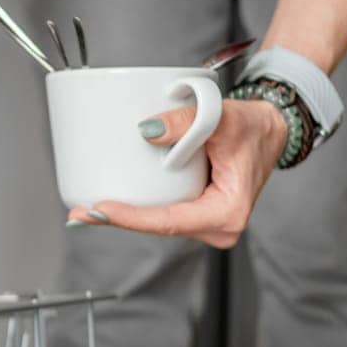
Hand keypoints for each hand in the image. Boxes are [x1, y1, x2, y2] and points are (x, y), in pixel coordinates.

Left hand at [67, 100, 287, 248]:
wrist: (271, 130)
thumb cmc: (253, 127)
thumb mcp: (222, 118)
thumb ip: (186, 122)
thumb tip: (147, 131)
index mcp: (226, 212)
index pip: (169, 221)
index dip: (132, 218)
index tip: (100, 209)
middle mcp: (216, 226)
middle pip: (156, 227)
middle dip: (117, 221)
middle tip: (76, 214)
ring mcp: (205, 222)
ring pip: (156, 223)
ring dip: (122, 217)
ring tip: (83, 211)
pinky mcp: (197, 213)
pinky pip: (162, 215)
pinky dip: (136, 209)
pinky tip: (108, 206)